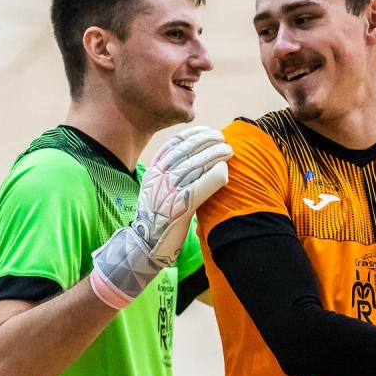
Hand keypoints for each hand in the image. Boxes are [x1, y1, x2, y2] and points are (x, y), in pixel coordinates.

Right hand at [133, 126, 231, 264]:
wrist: (146, 244)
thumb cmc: (158, 217)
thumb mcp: (157, 190)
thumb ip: (171, 174)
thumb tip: (194, 158)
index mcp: (153, 172)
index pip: (174, 145)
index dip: (193, 134)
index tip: (208, 130)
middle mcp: (159, 179)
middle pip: (186, 151)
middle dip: (207, 141)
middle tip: (223, 139)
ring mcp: (168, 193)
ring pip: (194, 166)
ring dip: (214, 155)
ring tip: (229, 151)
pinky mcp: (179, 209)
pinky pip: (198, 188)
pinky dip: (213, 177)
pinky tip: (224, 171)